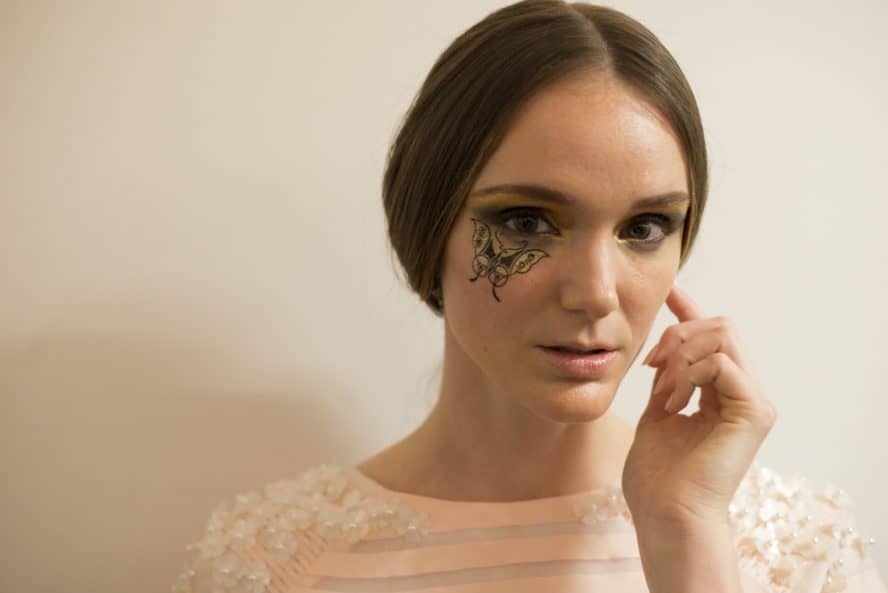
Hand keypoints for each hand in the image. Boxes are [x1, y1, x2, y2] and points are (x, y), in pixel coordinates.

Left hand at [621, 284, 776, 531]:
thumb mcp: (657, 410)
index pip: (713, 337)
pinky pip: (720, 363)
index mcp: (722, 393)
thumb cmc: (657, 474)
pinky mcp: (755, 411)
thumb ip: (667, 377)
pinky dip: (688, 374)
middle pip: (720, 326)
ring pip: (722, 336)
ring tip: (662, 392)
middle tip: (651, 366)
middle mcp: (745, 393)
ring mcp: (754, 401)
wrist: (666, 512)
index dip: (691, 310)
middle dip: (678, 334)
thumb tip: (665, 344)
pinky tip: (673, 402)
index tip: (669, 289)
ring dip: (681, 355)